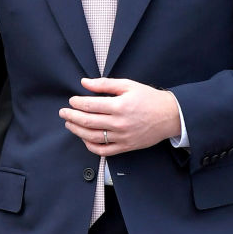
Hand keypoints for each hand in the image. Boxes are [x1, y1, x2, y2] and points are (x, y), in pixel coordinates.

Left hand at [59, 77, 180, 155]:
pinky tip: (84, 138)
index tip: (72, 100)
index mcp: (119, 106)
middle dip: (71, 117)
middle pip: (88, 122)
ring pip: (92, 137)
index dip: (77, 103)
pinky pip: (103, 150)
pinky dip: (90, 146)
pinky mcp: (126, 146)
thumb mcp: (128, 85)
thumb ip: (105, 84)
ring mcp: (122, 137)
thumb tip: (84, 82)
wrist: (169, 116)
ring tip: (69, 125)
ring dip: (77, 131)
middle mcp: (119, 123)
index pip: (90, 105)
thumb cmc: (149, 98)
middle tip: (63, 113)